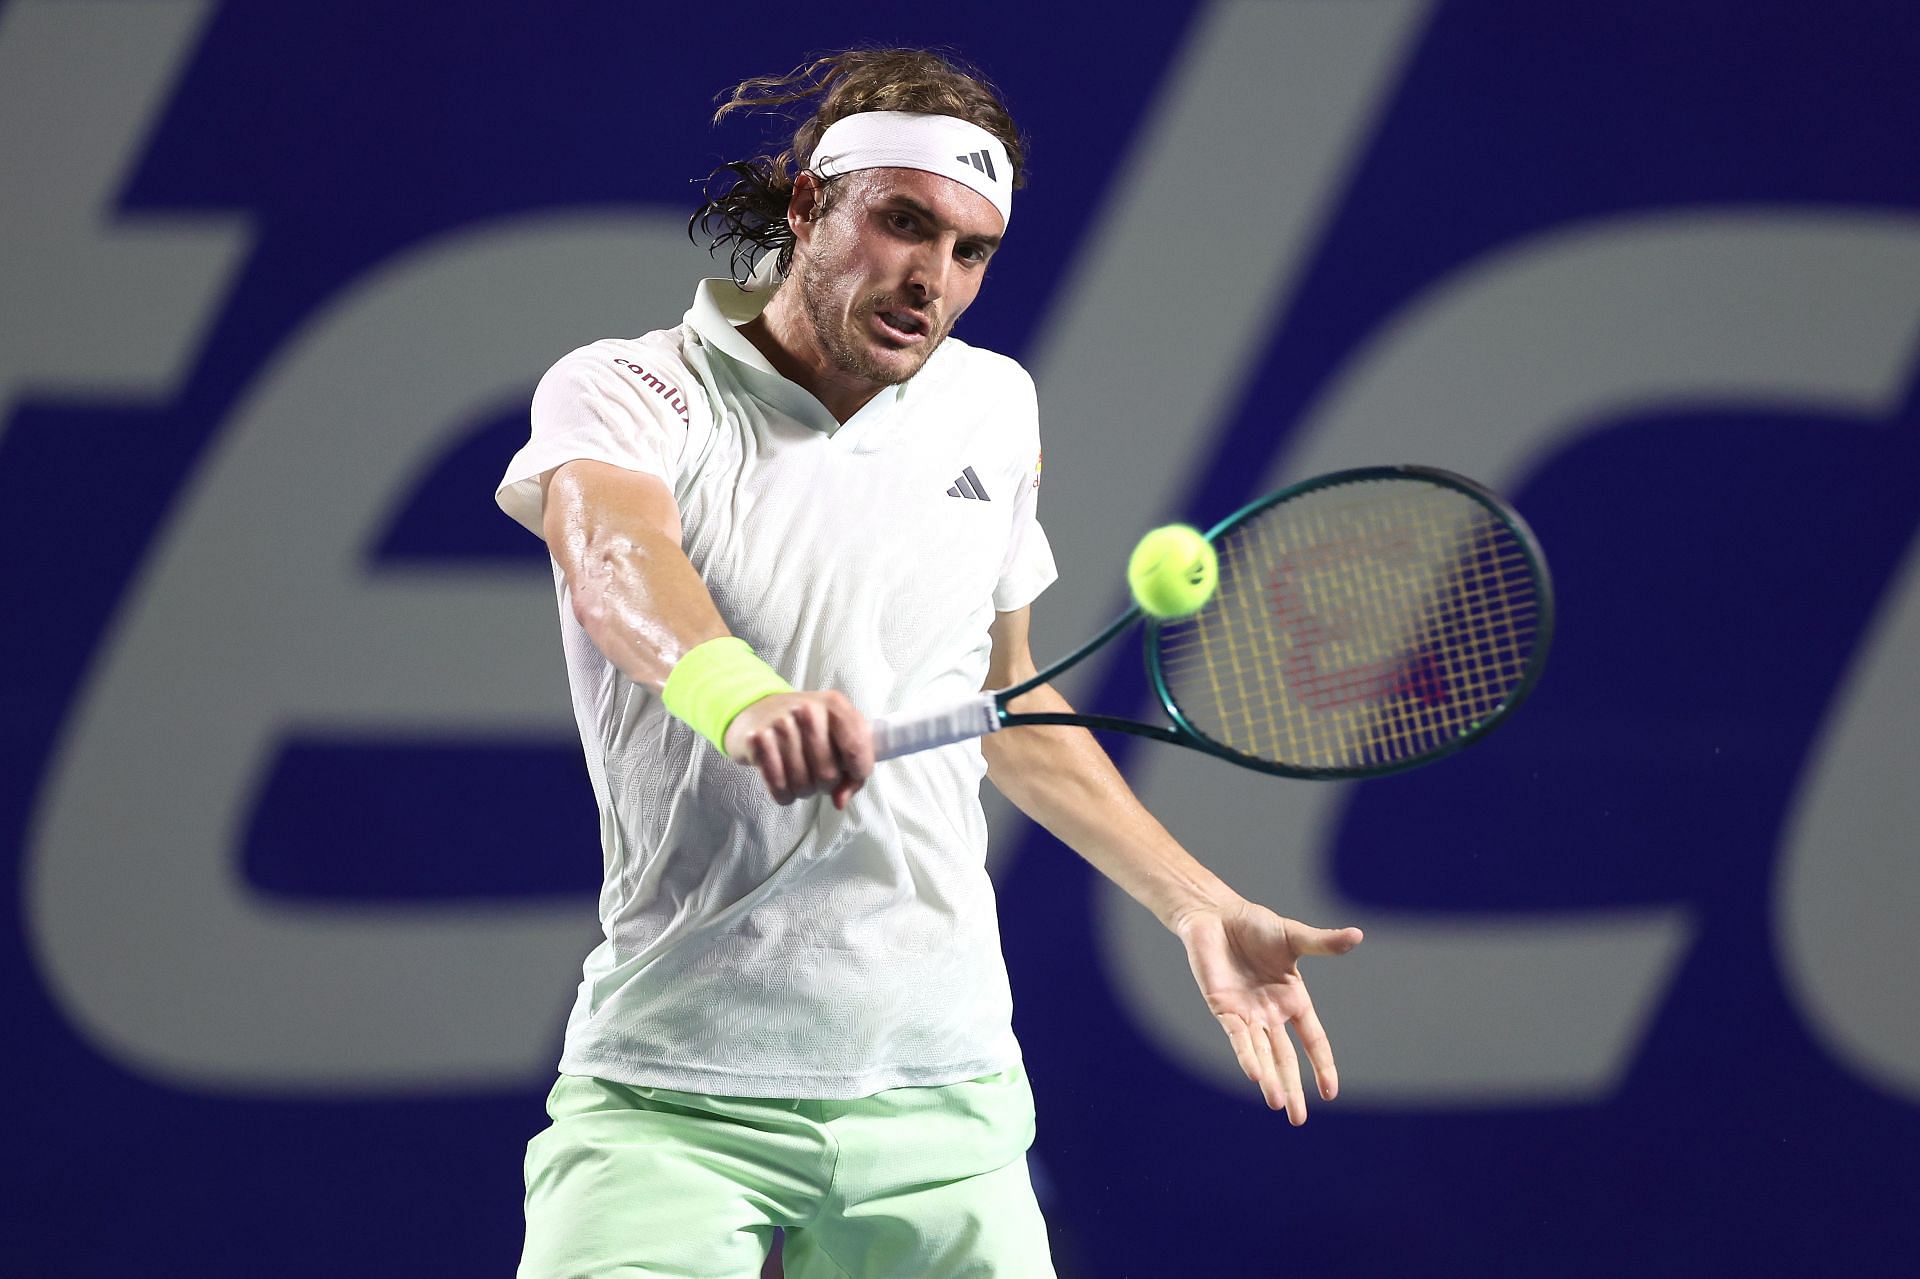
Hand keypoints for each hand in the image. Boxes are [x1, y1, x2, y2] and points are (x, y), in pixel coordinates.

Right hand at [723, 691, 873, 809]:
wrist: (760, 710)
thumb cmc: (809, 729)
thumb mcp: (839, 736)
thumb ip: (852, 770)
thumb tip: (840, 801)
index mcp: (835, 705)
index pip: (857, 748)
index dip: (858, 772)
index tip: (850, 774)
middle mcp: (808, 710)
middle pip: (828, 774)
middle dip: (826, 785)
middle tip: (818, 773)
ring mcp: (780, 724)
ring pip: (803, 785)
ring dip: (804, 790)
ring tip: (801, 774)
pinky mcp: (756, 740)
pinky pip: (779, 787)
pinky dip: (784, 794)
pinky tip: (784, 782)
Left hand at [1174, 899, 1363, 1124]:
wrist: (1216, 916)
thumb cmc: (1256, 926)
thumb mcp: (1294, 937)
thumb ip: (1323, 943)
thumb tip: (1357, 935)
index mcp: (1293, 1000)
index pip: (1313, 1040)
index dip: (1323, 1065)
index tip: (1331, 1093)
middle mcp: (1271, 1013)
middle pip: (1286, 1058)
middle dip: (1293, 1088)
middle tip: (1298, 1119)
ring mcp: (1248, 1014)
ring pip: (1262, 1054)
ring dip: (1270, 1079)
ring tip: (1279, 1105)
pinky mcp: (1224, 1009)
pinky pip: (1237, 1037)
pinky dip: (1247, 1056)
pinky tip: (1255, 1077)